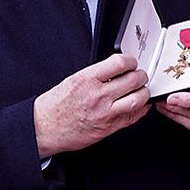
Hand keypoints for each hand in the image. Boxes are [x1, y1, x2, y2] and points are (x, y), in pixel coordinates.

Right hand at [34, 54, 150, 157]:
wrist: (45, 127)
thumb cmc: (56, 105)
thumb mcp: (74, 79)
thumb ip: (97, 74)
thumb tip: (116, 69)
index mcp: (88, 79)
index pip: (120, 63)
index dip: (130, 61)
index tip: (131, 62)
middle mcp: (98, 95)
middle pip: (133, 80)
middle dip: (141, 75)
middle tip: (140, 75)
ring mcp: (105, 113)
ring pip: (138, 99)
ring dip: (144, 92)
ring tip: (141, 89)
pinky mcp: (109, 128)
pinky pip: (133, 117)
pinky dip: (141, 109)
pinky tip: (140, 105)